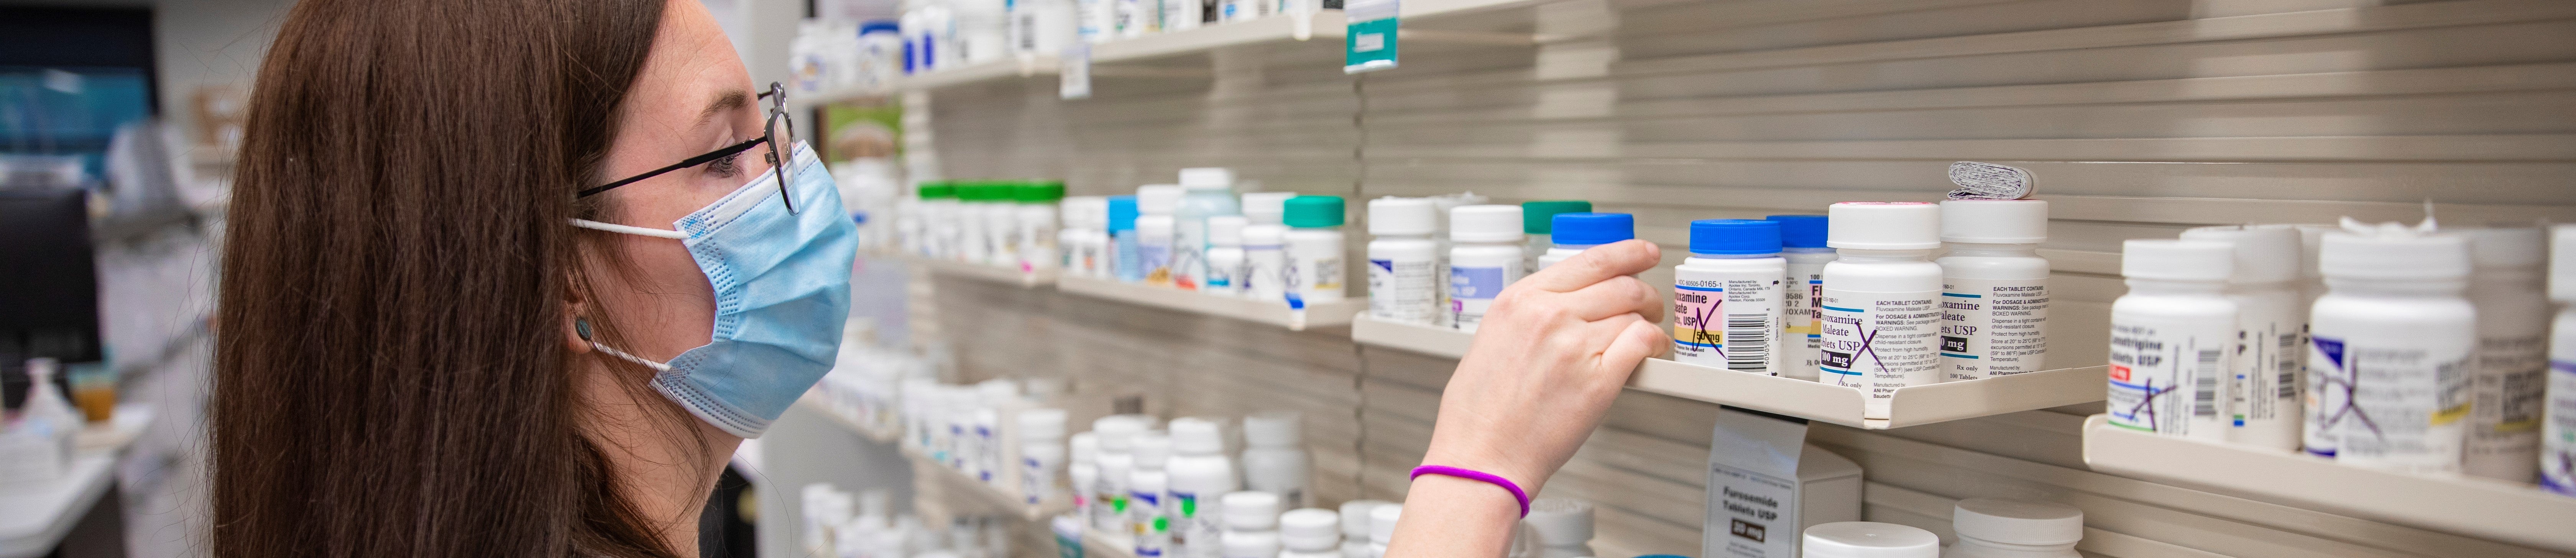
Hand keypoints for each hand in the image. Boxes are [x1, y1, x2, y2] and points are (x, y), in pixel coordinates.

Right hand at [1421, 239, 1667, 494]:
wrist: (1482, 457)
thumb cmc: (1479, 413)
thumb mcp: (1492, 339)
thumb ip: (1529, 315)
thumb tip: (1567, 306)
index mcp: (1519, 300)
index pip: (1589, 260)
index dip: (1626, 253)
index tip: (1643, 253)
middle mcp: (1548, 314)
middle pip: (1620, 284)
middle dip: (1645, 292)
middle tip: (1651, 305)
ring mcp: (1575, 344)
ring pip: (1634, 312)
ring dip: (1650, 321)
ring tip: (1650, 335)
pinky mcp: (1599, 378)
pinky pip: (1642, 342)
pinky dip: (1655, 343)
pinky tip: (1652, 352)